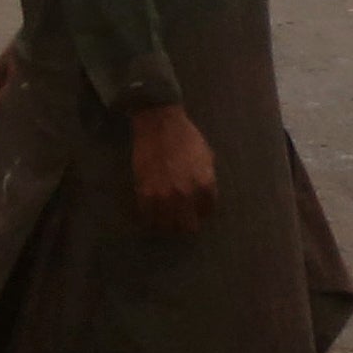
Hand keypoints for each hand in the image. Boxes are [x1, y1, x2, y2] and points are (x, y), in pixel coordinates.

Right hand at [126, 101, 219, 234]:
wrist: (161, 126)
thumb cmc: (187, 138)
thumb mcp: (207, 157)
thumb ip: (207, 179)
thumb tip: (205, 196)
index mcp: (205, 184)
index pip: (207, 211)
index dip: (203, 211)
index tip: (198, 210)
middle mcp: (186, 194)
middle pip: (188, 226)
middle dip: (187, 225)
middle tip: (183, 219)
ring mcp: (164, 196)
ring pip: (167, 227)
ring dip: (168, 225)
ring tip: (167, 219)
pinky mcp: (145, 193)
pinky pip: (148, 217)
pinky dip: (151, 218)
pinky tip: (153, 214)